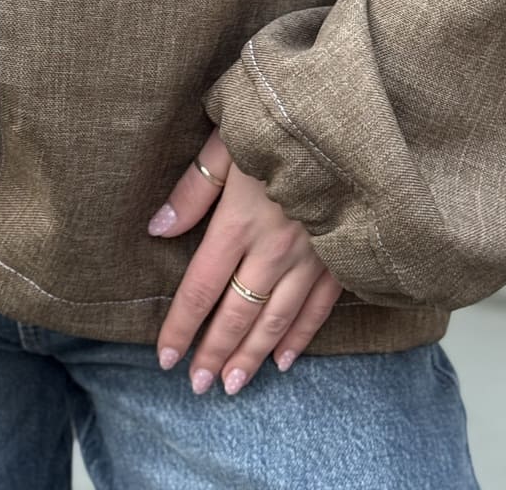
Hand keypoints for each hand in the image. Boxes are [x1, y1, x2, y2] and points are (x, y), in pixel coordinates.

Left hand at [148, 125, 343, 394]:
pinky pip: (317, 308)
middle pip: (237, 313)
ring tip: (233, 384)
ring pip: (276, 319)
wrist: (348, 119)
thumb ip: (193, 189)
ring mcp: (311, 256)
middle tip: (198, 387)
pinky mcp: (341, 256)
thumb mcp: (227, 141)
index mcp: (239, 220)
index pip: (201, 287)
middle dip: (214, 352)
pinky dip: (299, 337)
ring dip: (252, 355)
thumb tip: (156, 228)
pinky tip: (285, 360)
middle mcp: (273, 248)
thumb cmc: (279, 120)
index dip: (181, 326)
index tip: (165, 358)